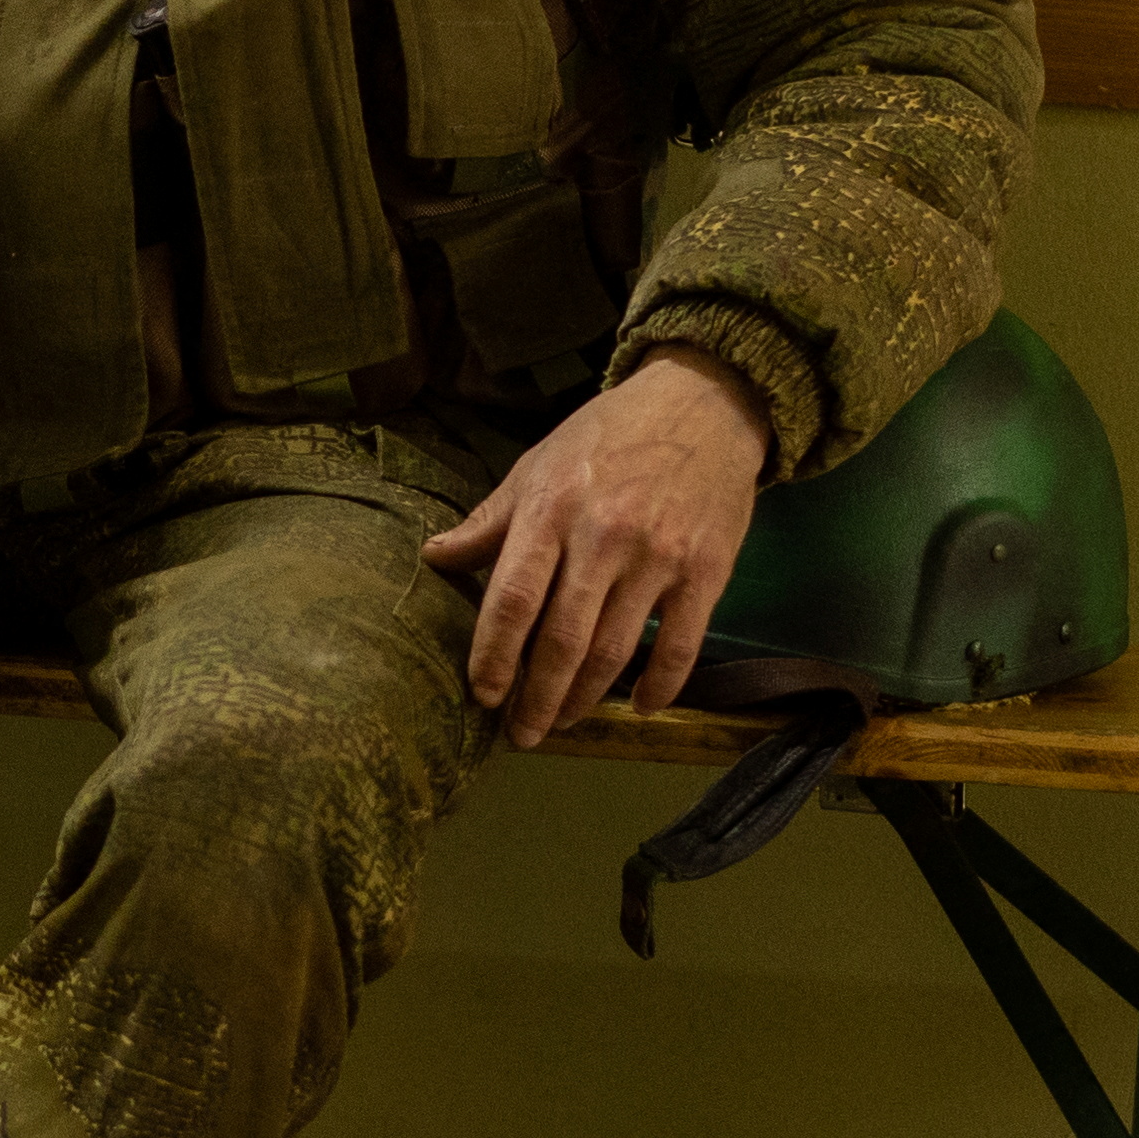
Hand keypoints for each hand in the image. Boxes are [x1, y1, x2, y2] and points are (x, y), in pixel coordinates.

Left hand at [422, 353, 772, 744]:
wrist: (704, 403)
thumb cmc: (609, 435)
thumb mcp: (537, 465)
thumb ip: (489, 522)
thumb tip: (432, 559)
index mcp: (552, 511)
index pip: (513, 598)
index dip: (493, 654)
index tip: (482, 694)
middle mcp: (603, 538)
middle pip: (561, 639)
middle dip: (536, 697)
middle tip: (521, 734)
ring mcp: (658, 558)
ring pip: (614, 650)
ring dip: (585, 697)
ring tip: (563, 722)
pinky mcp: (706, 572)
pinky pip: (681, 645)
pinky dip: (660, 685)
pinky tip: (641, 706)